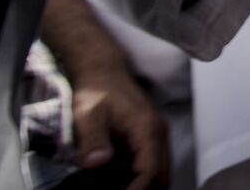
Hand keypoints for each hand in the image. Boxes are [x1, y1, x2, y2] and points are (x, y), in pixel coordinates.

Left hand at [71, 66, 170, 189]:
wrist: (104, 72)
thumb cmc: (96, 91)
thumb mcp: (88, 115)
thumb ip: (94, 140)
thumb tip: (97, 164)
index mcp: (147, 129)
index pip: (150, 171)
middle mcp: (159, 134)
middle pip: (162, 176)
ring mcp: (157, 136)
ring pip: (160, 172)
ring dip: (143, 185)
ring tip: (119, 189)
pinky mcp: (150, 138)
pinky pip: (153, 165)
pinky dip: (141, 178)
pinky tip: (121, 183)